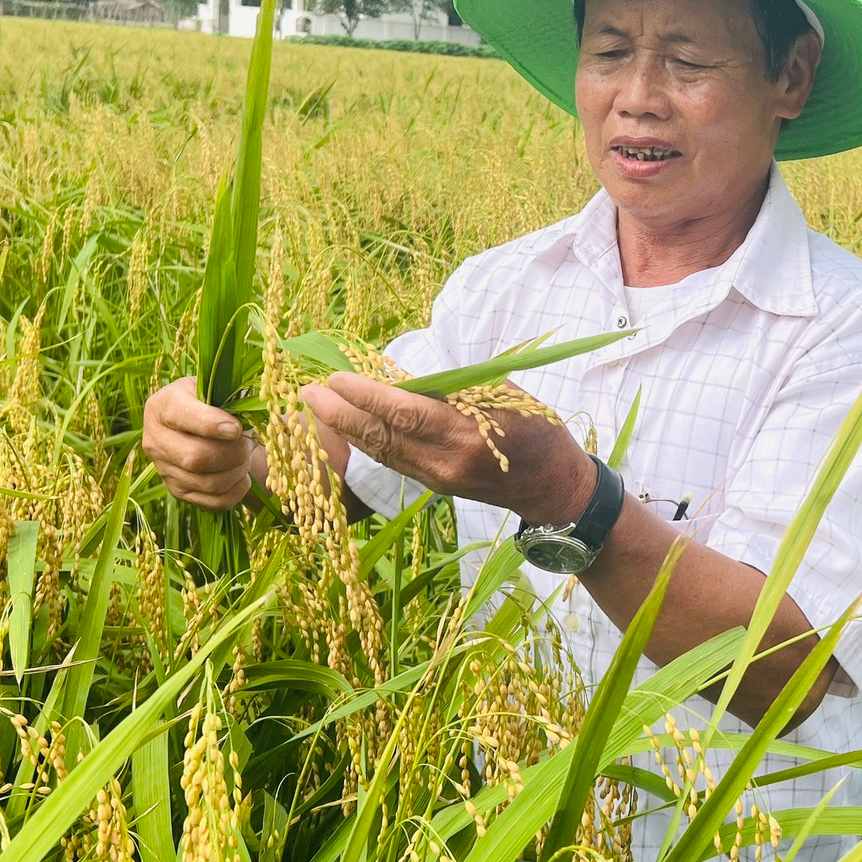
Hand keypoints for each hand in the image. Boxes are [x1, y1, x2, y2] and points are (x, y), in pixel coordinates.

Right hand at [142, 376, 260, 510]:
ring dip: (237, 472)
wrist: (199, 424)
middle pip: (195, 457)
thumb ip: (226, 399)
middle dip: (232, 453)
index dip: (212, 424)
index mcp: (162, 406)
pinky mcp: (178, 491)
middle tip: (249, 443)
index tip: (237, 428)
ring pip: (206, 482)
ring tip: (246, 457)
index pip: (183, 417)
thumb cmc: (212, 401)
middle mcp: (156, 439)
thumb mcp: (214, 388)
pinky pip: (212, 502)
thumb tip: (241, 423)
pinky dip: (236, 492)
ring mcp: (164, 469)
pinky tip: (243, 477)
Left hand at [299, 373, 592, 524]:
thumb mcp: (507, 397)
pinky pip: (392, 460)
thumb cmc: (538, 432)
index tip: (335, 377)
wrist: (554, 489)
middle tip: (306, 390)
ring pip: (380, 452)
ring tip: (315, 404)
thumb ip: (460, 387)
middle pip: (381, 436)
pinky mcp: (435, 486)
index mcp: (467, 434)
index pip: (404, 413)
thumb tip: (411, 372)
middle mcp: (446, 461)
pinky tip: (347, 424)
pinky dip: (367, 441)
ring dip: (345, 428)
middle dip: (339, 414)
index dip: (365, 396)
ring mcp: (438, 478)